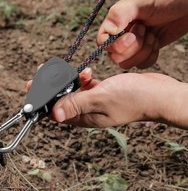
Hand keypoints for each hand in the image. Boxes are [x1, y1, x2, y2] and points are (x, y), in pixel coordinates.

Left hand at [51, 70, 186, 127]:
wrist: (158, 94)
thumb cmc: (132, 99)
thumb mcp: (100, 100)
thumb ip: (76, 104)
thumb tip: (53, 115)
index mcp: (83, 118)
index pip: (54, 112)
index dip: (42, 100)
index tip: (32, 86)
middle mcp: (86, 112)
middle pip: (61, 100)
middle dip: (52, 86)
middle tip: (45, 72)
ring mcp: (94, 103)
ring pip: (73, 91)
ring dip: (70, 80)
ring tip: (77, 72)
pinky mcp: (102, 93)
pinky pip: (86, 86)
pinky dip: (83, 78)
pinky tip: (88, 72)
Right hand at [97, 0, 187, 68]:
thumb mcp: (142, 1)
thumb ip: (120, 14)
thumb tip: (108, 32)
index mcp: (116, 22)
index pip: (103, 42)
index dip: (114, 45)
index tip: (131, 37)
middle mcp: (121, 35)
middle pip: (115, 57)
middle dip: (134, 47)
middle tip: (146, 30)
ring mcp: (132, 46)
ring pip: (127, 64)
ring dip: (143, 52)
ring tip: (153, 35)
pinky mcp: (144, 53)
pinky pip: (140, 65)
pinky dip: (151, 56)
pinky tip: (157, 42)